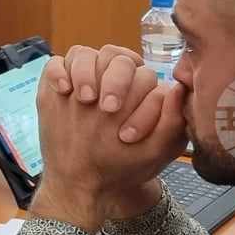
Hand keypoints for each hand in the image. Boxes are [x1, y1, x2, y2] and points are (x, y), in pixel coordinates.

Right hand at [31, 45, 185, 231]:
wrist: (83, 181)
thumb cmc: (123, 165)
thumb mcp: (155, 151)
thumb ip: (173, 121)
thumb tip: (178, 88)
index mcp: (138, 89)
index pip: (142, 74)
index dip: (137, 98)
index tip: (127, 134)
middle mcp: (110, 79)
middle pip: (114, 56)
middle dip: (113, 81)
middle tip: (107, 109)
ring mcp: (81, 80)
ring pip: (85, 53)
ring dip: (85, 72)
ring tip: (83, 98)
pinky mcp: (56, 85)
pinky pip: (56, 63)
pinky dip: (58, 72)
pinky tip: (63, 90)